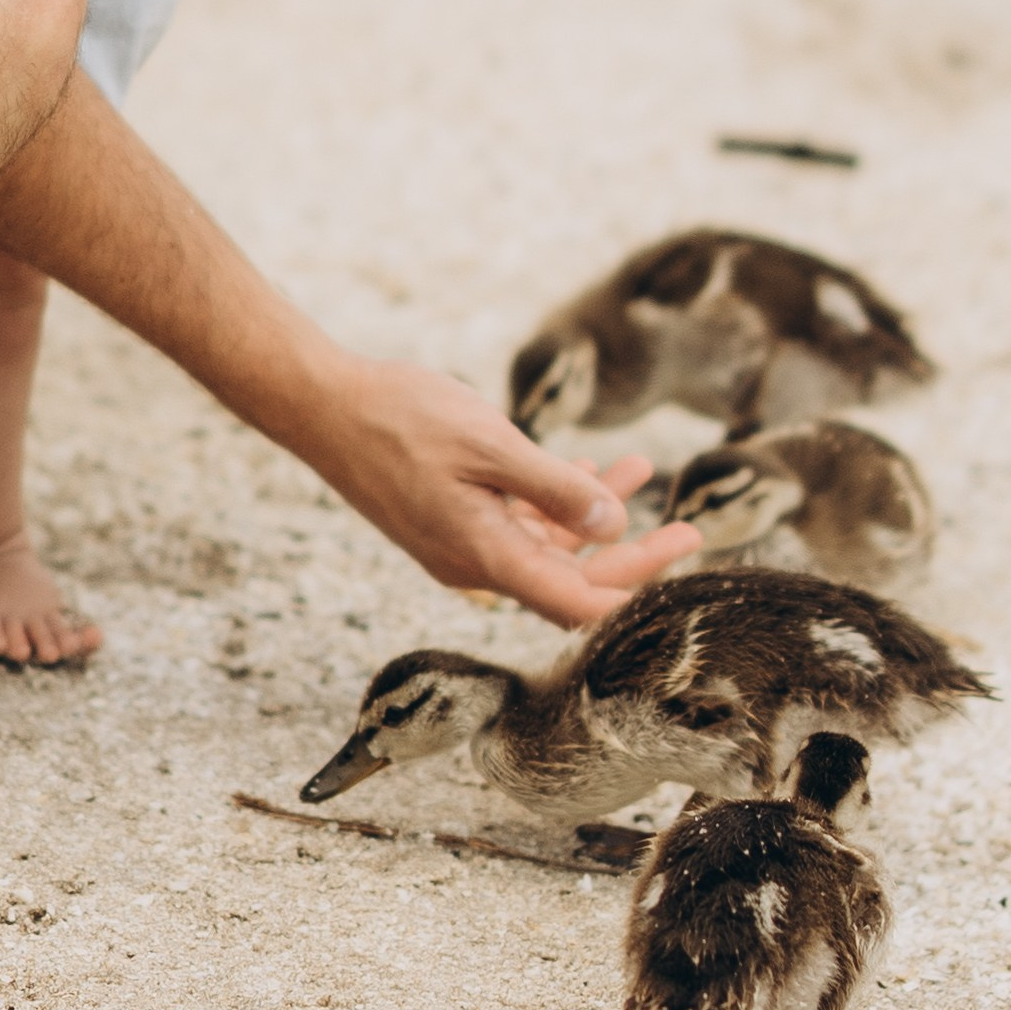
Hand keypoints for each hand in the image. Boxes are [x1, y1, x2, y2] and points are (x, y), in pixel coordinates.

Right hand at [307, 362, 701, 626]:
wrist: (322, 405)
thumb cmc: (401, 418)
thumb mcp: (490, 443)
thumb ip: (554, 487)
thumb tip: (614, 526)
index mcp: (488, 556)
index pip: (579, 603)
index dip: (637, 584)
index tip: (680, 549)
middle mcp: (478, 564)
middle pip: (571, 580)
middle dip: (631, 554)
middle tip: (688, 527)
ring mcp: (462, 543)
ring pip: (547, 545)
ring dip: (594, 514)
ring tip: (643, 471)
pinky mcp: (450, 520)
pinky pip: (517, 522)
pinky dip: (554, 499)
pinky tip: (584, 465)